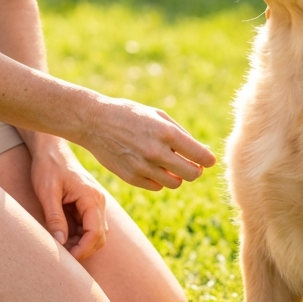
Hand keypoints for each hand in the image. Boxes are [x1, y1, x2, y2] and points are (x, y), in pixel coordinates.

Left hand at [27, 138, 106, 261]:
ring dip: (82, 244)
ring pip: (97, 233)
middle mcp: (98, 201)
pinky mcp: (88, 205)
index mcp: (91, 198)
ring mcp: (95, 203)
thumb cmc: (48, 168)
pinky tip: (64, 236)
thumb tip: (60, 242)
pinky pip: (90, 226)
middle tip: (63, 255)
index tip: (67, 257)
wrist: (51, 150)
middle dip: (84, 249)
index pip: (95, 233)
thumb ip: (54, 218)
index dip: (83, 249)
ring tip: (62, 246)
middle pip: (100, 237)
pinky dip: (80, 236)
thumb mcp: (47, 192)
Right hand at [81, 96, 215, 190]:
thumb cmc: (130, 115)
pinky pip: (156, 186)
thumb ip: (181, 134)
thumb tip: (201, 153)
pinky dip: (159, 179)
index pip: (200, 155)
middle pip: (191, 174)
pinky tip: (152, 167)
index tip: (208, 160)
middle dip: (195, 170)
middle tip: (192, 165)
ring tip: (169, 164)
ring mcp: (143, 167)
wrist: (95, 122)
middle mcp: (156, 152)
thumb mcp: (158, 115)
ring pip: (175, 183)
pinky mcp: (131, 178)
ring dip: (177, 176)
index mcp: (166, 133)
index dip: (208, 160)